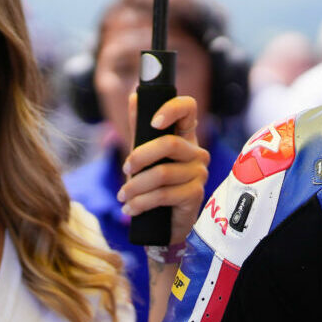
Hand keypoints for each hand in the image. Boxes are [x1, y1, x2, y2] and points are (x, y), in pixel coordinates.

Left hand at [119, 92, 209, 248]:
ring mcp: (199, 174)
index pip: (189, 109)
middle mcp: (197, 152)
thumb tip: (134, 97)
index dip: (172, 109)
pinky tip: (131, 208)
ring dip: (135, 186)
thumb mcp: (144, 154)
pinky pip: (164, 195)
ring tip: (123, 196)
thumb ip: (140, 127)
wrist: (165, 224)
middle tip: (125, 169)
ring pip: (162, 173)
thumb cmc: (155, 185)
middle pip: (170, 144)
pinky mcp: (195, 195)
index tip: (153, 122)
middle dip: (140, 156)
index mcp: (185, 136)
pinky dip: (141, 202)